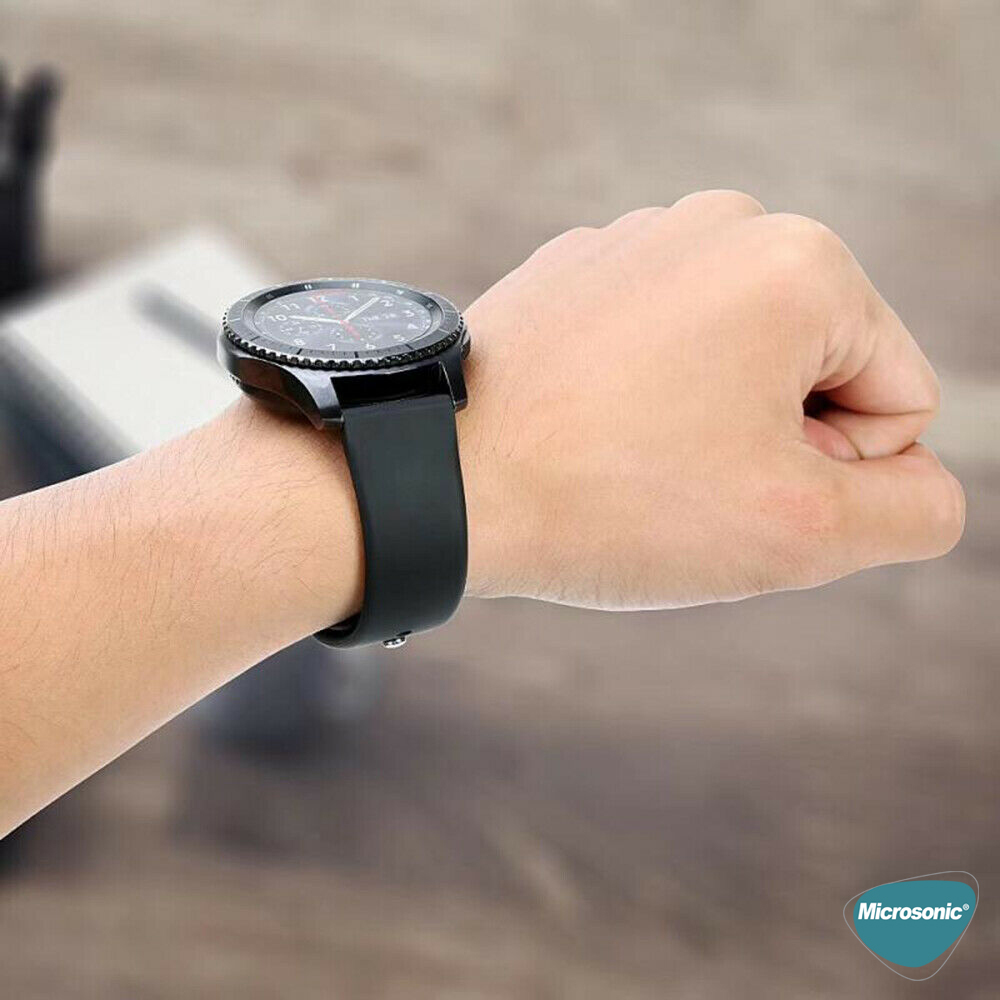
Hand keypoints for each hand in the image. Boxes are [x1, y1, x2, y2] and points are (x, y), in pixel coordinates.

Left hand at [459, 192, 964, 608]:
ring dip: (706, 430)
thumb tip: (914, 479)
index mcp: (802, 265)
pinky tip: (588, 430)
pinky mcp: (578, 270)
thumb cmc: (612, 500)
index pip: (899, 400)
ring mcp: (641, 239)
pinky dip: (641, 403)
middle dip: (771, 448)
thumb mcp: (798, 532)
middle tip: (677, 480)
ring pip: (736, 369)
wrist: (438, 478)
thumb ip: (911, 509)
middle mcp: (725, 224)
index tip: (734, 487)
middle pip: (817, 377)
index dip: (834, 476)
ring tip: (626, 457)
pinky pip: (659, 355)